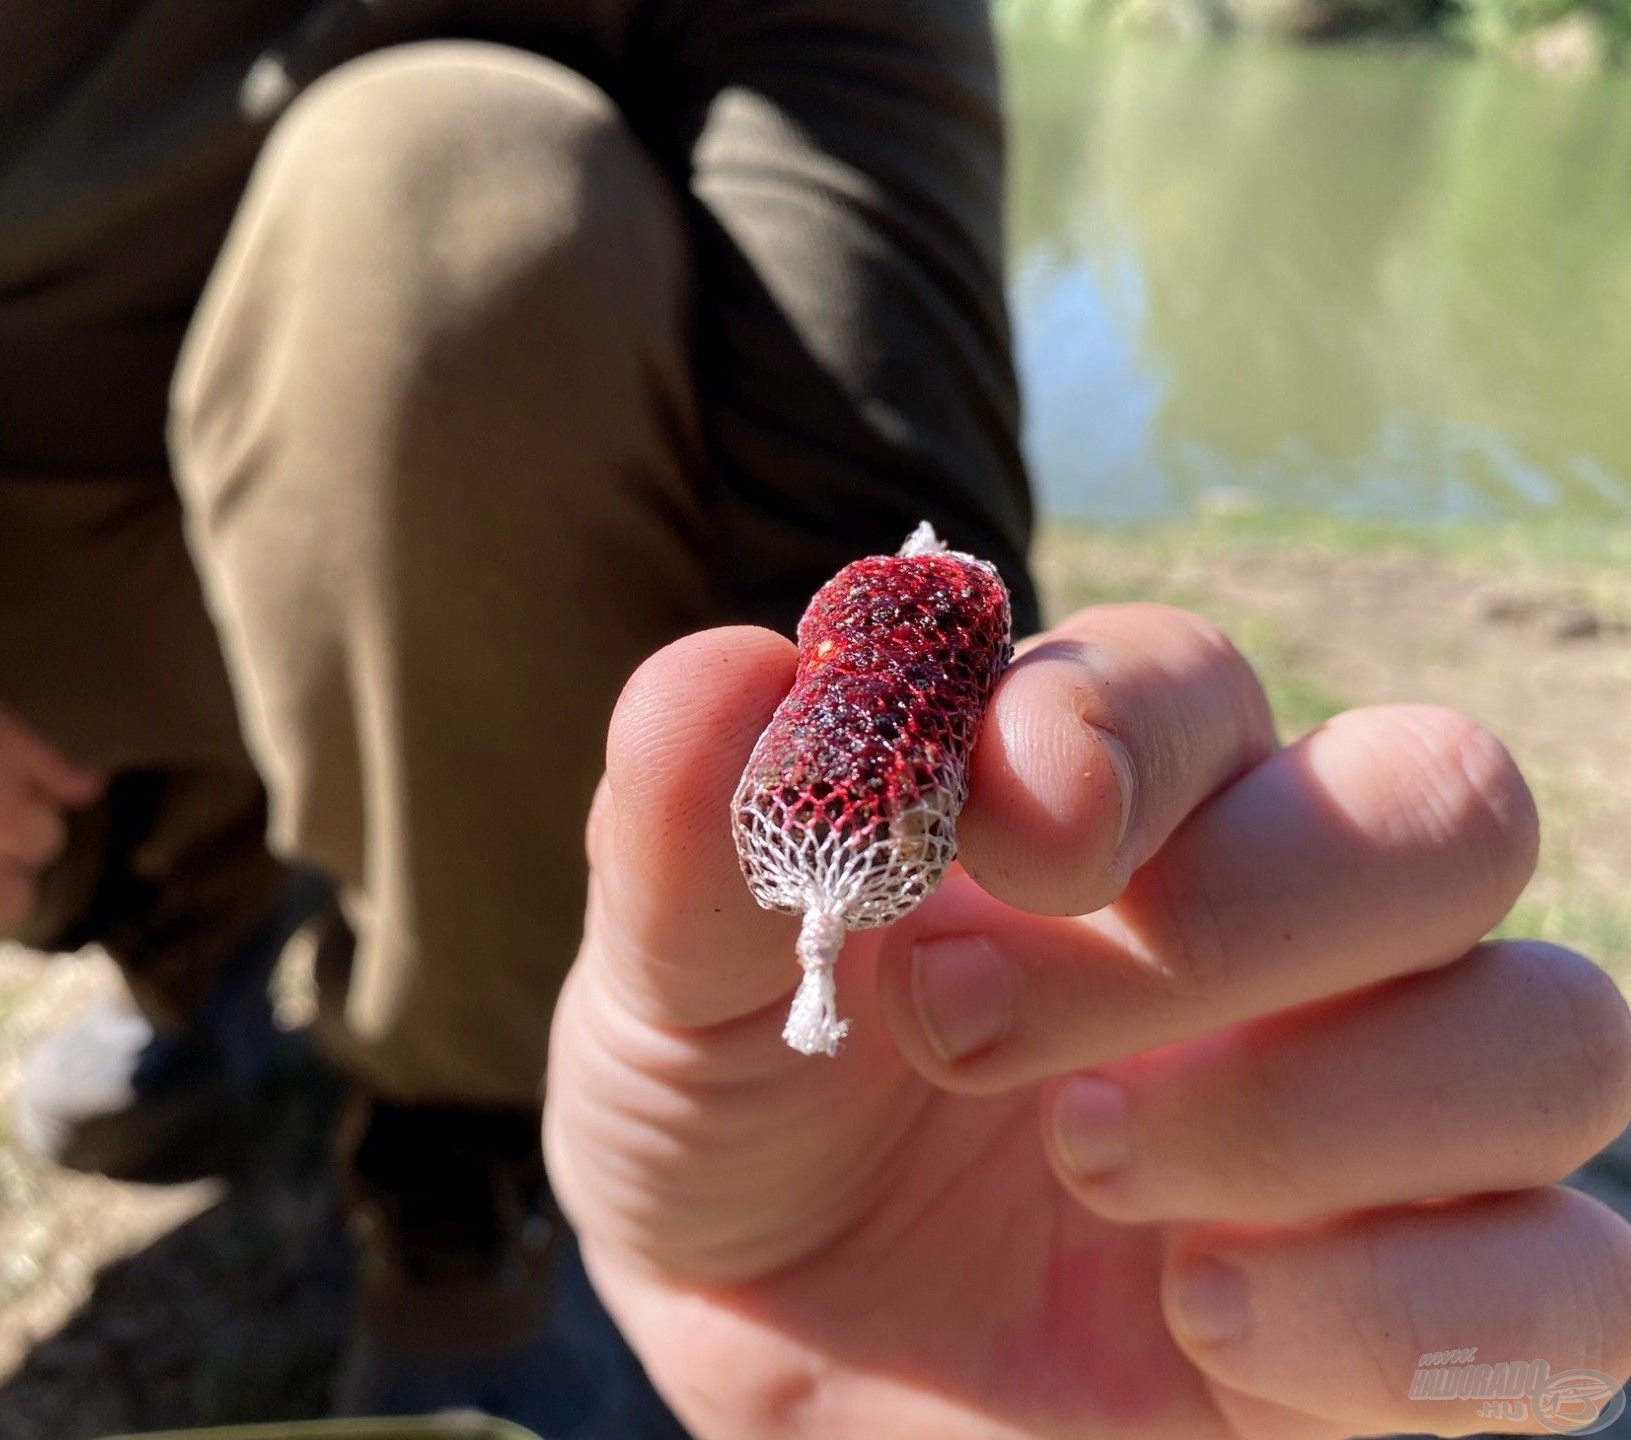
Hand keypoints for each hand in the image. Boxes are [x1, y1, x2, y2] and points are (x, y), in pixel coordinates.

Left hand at [547, 604, 1630, 1439]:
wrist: (779, 1374)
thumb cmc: (739, 1151)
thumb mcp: (670, 1008)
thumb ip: (692, 846)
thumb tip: (737, 672)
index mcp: (1105, 820)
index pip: (1198, 683)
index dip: (1123, 732)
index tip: (1004, 836)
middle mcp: (1275, 943)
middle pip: (1446, 804)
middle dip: (1249, 903)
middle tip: (977, 1030)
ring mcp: (1374, 1133)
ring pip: (1547, 1034)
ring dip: (1319, 1103)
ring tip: (1087, 1169)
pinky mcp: (1430, 1329)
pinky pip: (1579, 1289)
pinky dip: (1405, 1308)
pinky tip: (1202, 1322)